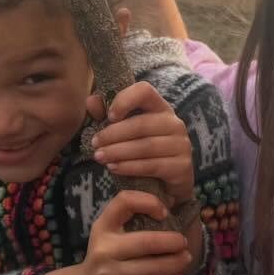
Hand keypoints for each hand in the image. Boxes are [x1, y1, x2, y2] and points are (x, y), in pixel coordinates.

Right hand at [32, 190, 189, 274]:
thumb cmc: (107, 254)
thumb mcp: (110, 231)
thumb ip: (132, 216)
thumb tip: (171, 201)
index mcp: (103, 226)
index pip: (124, 202)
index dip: (148, 202)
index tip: (164, 212)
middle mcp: (103, 248)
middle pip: (146, 242)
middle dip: (172, 242)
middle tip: (184, 243)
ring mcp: (108, 274)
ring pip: (152, 269)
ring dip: (175, 264)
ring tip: (185, 260)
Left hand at [88, 81, 194, 204]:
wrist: (166, 184)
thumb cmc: (141, 152)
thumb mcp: (122, 132)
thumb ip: (106, 116)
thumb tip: (91, 100)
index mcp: (159, 107)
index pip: (144, 91)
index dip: (125, 100)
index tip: (109, 116)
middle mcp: (174, 123)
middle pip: (141, 124)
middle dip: (113, 134)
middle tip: (95, 144)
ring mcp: (181, 145)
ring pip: (145, 146)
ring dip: (118, 152)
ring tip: (99, 157)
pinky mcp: (182, 166)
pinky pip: (152, 165)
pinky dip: (129, 167)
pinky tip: (114, 168)